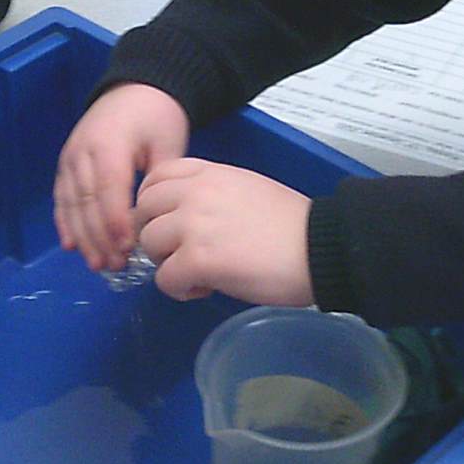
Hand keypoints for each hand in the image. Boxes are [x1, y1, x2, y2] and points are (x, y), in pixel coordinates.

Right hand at [55, 84, 190, 269]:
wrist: (135, 89)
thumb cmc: (157, 116)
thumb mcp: (168, 143)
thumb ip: (160, 180)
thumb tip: (154, 219)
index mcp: (109, 144)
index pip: (109, 189)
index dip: (116, 222)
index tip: (129, 248)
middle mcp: (82, 152)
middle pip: (86, 202)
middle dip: (99, 238)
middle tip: (115, 266)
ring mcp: (70, 157)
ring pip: (71, 204)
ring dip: (83, 237)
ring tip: (97, 264)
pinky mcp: (65, 164)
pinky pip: (61, 197)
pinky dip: (65, 223)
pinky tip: (72, 246)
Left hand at [133, 159, 312, 305]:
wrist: (320, 247)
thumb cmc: (292, 224)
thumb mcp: (246, 188)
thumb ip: (211, 194)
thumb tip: (188, 217)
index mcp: (209, 173)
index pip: (155, 177)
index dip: (153, 203)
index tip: (168, 223)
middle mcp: (195, 192)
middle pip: (143, 210)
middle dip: (156, 235)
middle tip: (181, 253)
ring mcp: (194, 224)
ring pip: (149, 244)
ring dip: (167, 263)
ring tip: (197, 273)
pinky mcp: (198, 259)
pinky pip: (164, 278)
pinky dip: (180, 289)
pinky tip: (206, 288)